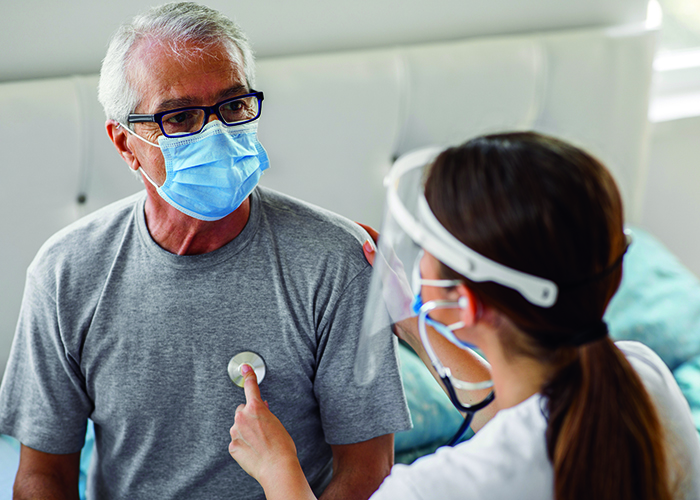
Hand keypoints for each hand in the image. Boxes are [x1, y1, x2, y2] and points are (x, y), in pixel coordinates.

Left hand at [228, 364, 299, 483]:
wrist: (277, 467)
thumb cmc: (282, 446)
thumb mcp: (276, 423)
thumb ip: (264, 413)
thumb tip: (259, 408)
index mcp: (255, 408)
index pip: (250, 388)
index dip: (248, 376)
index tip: (245, 368)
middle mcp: (242, 417)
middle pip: (242, 411)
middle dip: (249, 416)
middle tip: (262, 428)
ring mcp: (235, 432)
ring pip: (239, 427)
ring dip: (246, 432)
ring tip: (260, 444)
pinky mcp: (232, 446)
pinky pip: (237, 442)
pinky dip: (243, 445)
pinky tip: (254, 451)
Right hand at [356, 222, 412, 323]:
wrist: (406, 323)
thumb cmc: (402, 302)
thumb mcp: (388, 279)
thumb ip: (377, 262)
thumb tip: (367, 244)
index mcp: (394, 263)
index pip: (379, 240)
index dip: (367, 230)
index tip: (353, 225)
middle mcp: (390, 268)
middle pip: (375, 248)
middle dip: (362, 239)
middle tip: (347, 234)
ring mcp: (385, 279)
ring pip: (371, 262)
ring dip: (360, 255)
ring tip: (346, 250)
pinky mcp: (381, 290)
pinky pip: (368, 274)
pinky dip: (359, 269)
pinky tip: (351, 273)